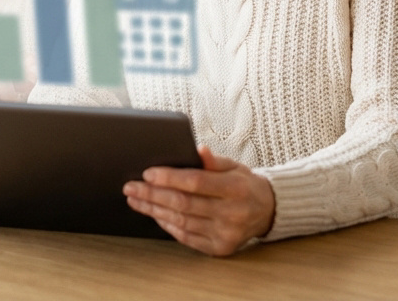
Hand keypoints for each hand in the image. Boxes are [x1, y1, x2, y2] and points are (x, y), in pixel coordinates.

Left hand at [123, 145, 275, 256]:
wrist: (266, 210)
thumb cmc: (244, 184)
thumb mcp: (234, 166)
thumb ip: (214, 161)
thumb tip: (198, 149)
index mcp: (236, 189)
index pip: (196, 182)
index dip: (169, 178)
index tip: (148, 173)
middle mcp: (232, 214)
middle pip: (183, 204)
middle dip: (152, 195)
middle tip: (131, 187)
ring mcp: (225, 234)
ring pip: (181, 222)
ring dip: (154, 210)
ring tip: (136, 200)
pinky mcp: (219, 248)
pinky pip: (187, 237)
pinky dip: (168, 225)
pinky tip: (155, 214)